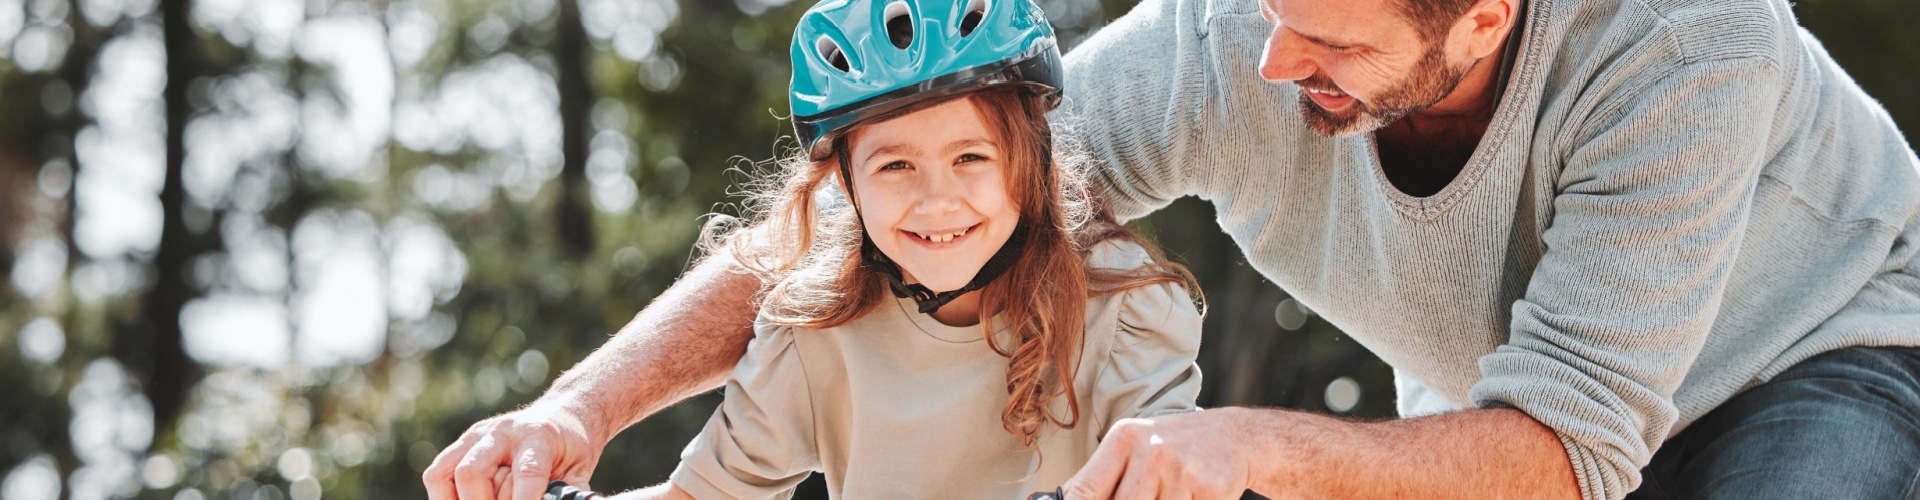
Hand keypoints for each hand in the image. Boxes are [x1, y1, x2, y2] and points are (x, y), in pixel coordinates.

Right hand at [423, 403, 603, 499]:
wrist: (563, 414)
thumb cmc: (571, 448)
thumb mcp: (579, 470)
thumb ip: (568, 493)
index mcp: (538, 436)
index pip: (526, 472)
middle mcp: (502, 432)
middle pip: (472, 473)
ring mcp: (477, 435)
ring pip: (445, 472)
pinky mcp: (463, 442)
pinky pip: (437, 473)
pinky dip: (444, 496)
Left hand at [1063, 409, 1253, 499]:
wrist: (1235, 436)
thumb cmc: (1174, 450)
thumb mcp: (1136, 452)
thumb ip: (1104, 482)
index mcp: (1124, 439)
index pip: (1084, 490)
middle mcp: (1149, 450)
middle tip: (1149, 499)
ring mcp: (1181, 468)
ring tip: (1173, 494)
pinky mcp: (1210, 486)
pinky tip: (1193, 496)